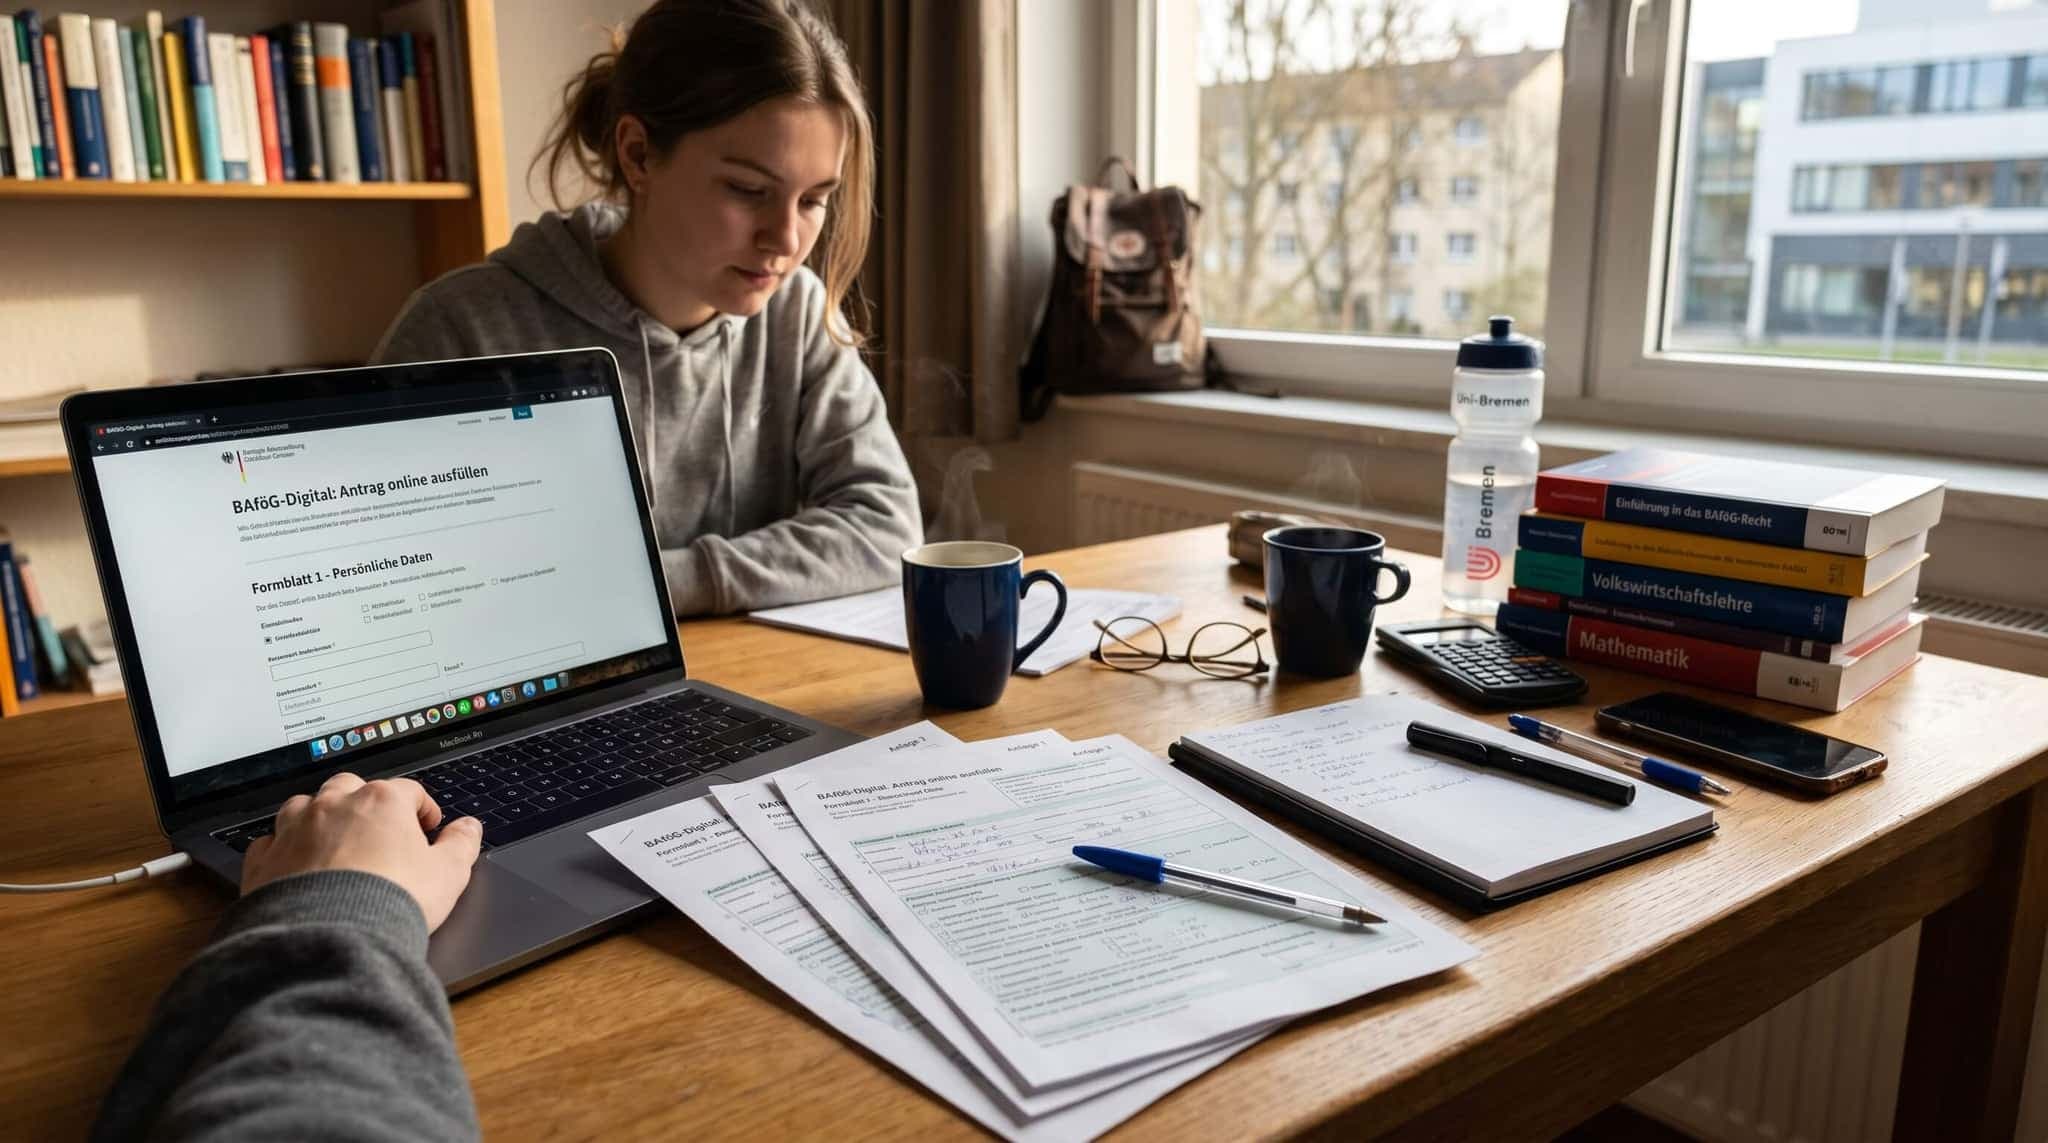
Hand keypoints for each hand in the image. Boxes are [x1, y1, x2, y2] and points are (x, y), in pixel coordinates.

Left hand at [243, 772, 483, 932]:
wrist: (331, 937)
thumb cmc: (390, 901)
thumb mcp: (448, 874)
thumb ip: (462, 845)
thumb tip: (469, 828)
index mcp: (382, 802)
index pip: (408, 790)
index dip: (422, 808)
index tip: (427, 827)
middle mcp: (335, 805)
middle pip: (352, 786)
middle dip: (366, 802)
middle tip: (379, 830)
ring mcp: (294, 829)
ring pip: (305, 804)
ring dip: (319, 816)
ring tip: (333, 842)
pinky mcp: (265, 860)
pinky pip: (270, 841)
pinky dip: (282, 847)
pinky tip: (294, 864)